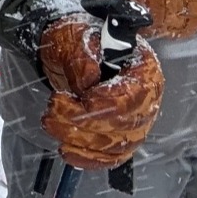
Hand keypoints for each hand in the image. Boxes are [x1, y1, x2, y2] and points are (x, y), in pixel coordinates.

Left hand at [38, 15, 164, 169]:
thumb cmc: (77, 40)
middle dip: (84, 123)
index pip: (131, 96)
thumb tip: (89, 80)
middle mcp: (145, 98)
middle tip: (52, 112)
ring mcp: (134, 120)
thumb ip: (83, 59)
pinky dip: (89, 158)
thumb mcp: (76, 39)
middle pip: (124, 125)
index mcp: (142, 69)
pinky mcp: (119, 136)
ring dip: (81, 141)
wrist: (68, 49)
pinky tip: (67, 151)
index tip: (76, 99)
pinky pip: (111, 156)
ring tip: (52, 125)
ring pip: (116, 144)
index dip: (104, 104)